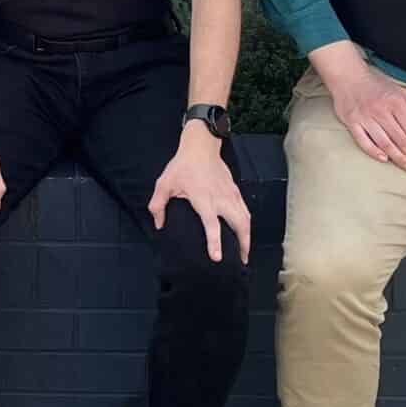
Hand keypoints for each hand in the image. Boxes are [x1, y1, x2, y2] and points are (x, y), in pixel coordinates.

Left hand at [149, 128, 251, 260]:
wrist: (201, 145)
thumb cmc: (182, 165)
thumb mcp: (164, 183)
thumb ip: (158, 205)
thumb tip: (159, 225)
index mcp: (203, 199)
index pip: (212, 224)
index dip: (215, 242)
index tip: (217, 257)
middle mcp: (221, 199)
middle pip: (239, 224)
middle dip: (243, 244)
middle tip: (241, 261)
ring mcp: (230, 195)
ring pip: (246, 218)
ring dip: (248, 236)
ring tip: (245, 252)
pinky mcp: (235, 191)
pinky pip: (245, 210)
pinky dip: (248, 223)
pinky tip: (245, 232)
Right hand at [320, 58, 405, 174]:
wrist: (348, 76)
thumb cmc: (377, 86)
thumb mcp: (401, 93)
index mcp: (396, 102)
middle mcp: (381, 109)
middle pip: (401, 138)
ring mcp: (365, 117)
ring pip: (384, 142)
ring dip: (398, 157)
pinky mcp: (352, 122)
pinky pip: (363, 140)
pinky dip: (374, 151)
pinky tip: (384, 159)